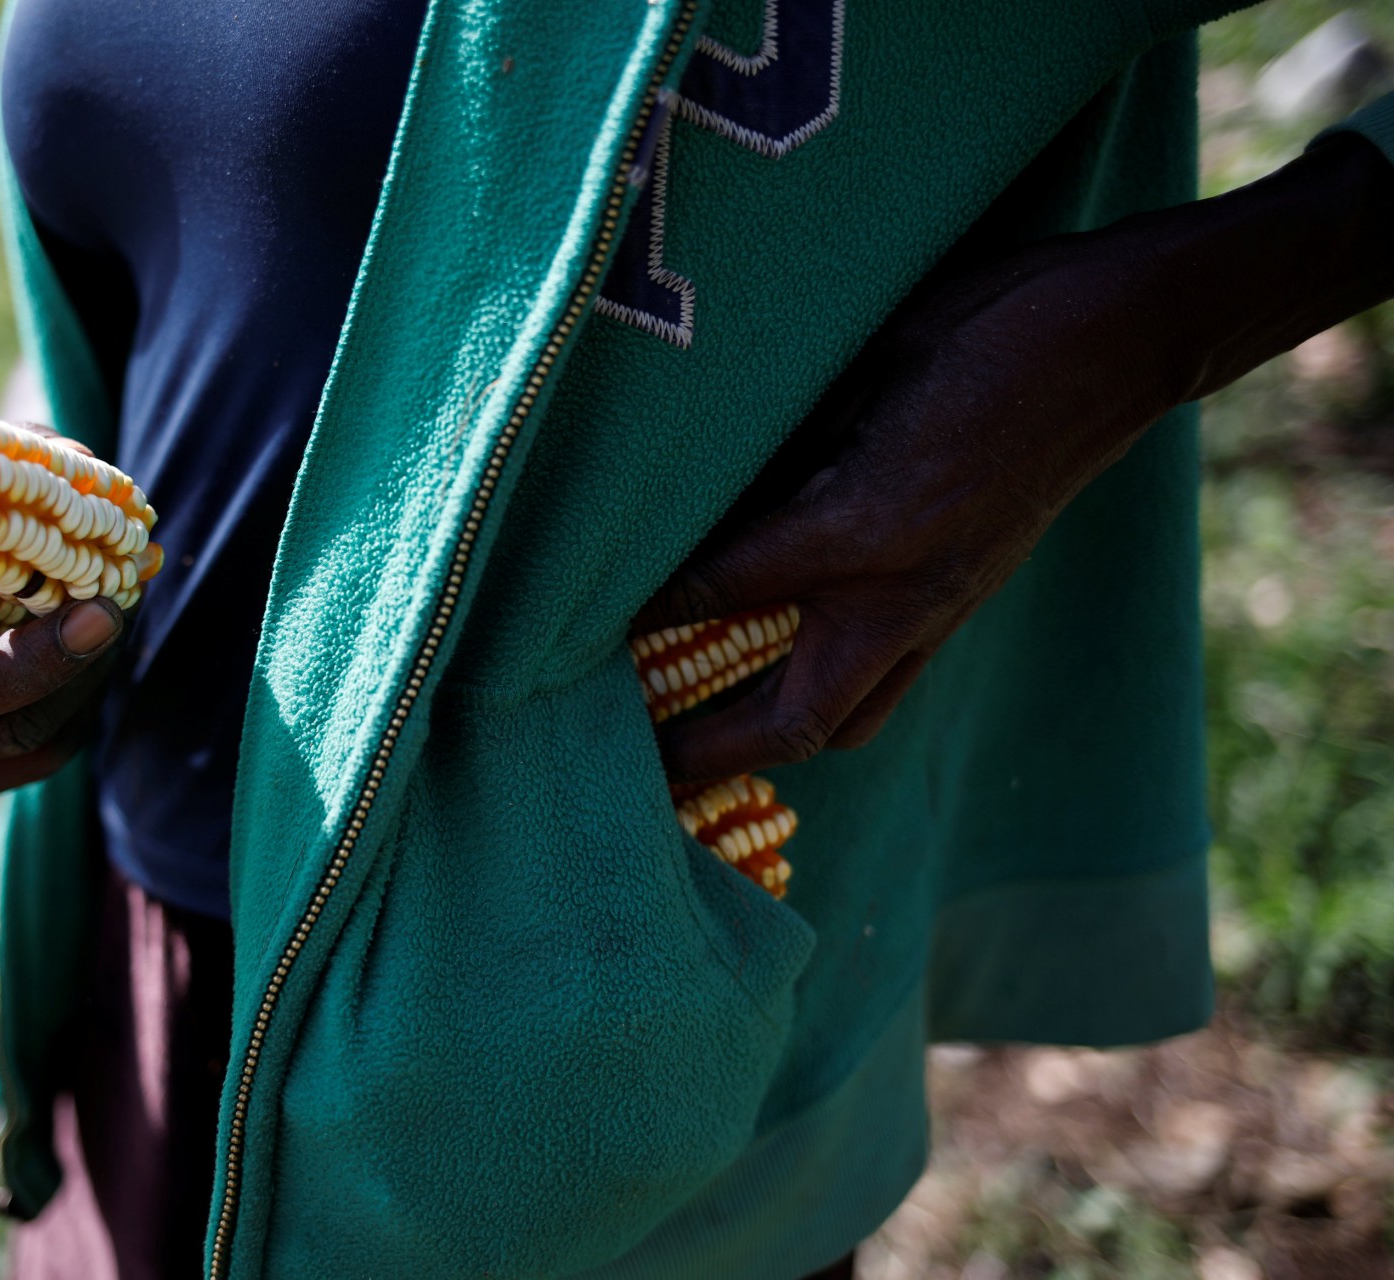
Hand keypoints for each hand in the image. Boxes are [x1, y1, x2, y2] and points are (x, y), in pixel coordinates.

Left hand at [637, 133, 1393, 783]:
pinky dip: (825, 703)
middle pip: (790, 717)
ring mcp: (941, 607)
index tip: (568, 630)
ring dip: (767, 746)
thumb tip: (703, 488)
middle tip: (626, 773)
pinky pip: (886, 685)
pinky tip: (779, 684)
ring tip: (694, 751)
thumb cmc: (989, 319)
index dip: (642, 615)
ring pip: (846, 722)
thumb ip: (784, 441)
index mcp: (864, 523)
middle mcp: (901, 590)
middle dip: (705, 756)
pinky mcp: (963, 602)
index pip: (721, 591)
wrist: (1121, 337)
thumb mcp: (865, 360)